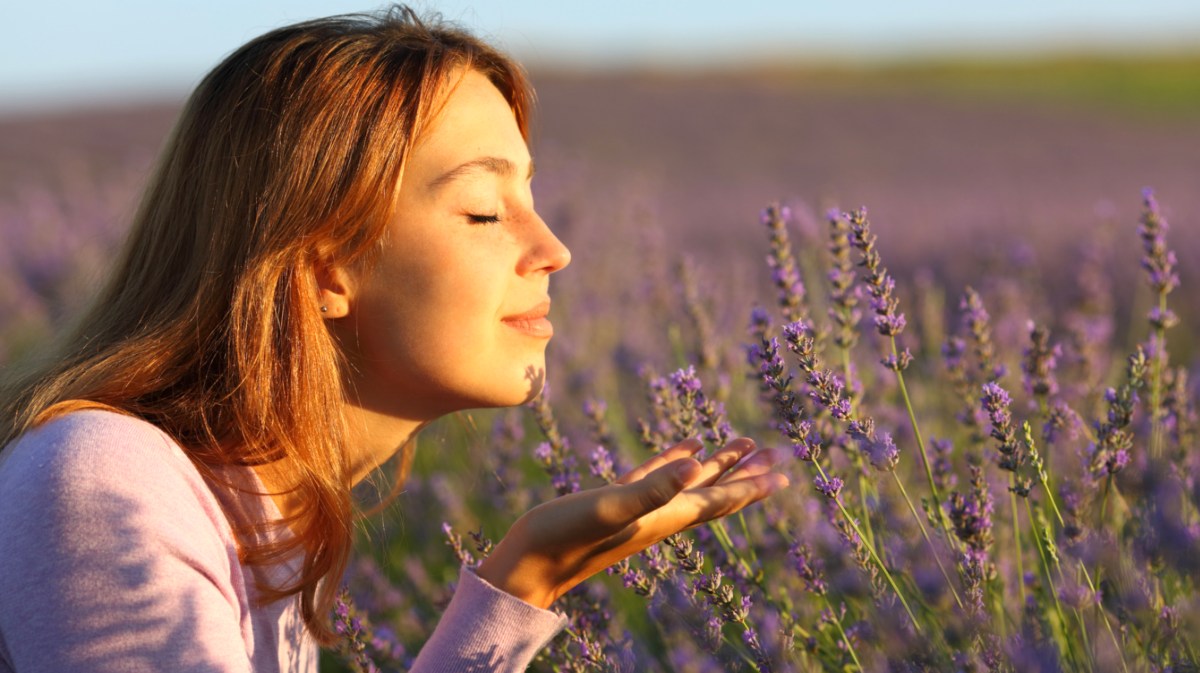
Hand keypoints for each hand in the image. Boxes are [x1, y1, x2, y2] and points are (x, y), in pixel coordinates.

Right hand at [475, 437, 788, 608]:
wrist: (527, 566)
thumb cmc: (566, 537)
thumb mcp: (611, 507)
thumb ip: (654, 487)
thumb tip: (699, 465)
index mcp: (667, 516)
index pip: (721, 499)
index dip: (753, 484)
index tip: (784, 471)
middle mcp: (661, 516)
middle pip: (717, 493)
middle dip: (748, 474)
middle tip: (778, 454)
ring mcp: (640, 510)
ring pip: (691, 484)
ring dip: (719, 466)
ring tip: (742, 444)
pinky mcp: (616, 503)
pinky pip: (658, 479)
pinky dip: (675, 463)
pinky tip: (686, 448)